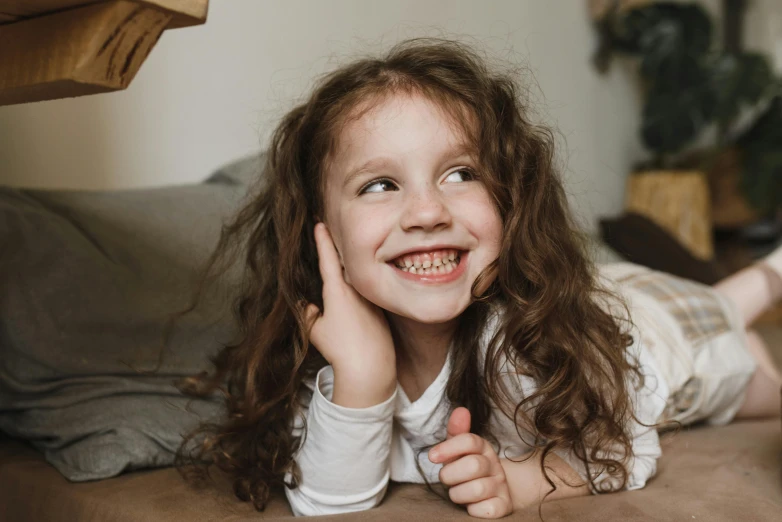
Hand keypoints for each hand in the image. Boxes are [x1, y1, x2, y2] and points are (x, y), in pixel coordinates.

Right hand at [304, 223, 395, 406]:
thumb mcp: (315, 329)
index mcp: (337, 290)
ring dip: (349, 270)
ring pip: (357, 279)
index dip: (322, 240)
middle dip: (336, 249)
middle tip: (328, 233)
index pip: (327, 258)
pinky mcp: (380, 309)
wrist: (370, 366)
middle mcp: (356, 289)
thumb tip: (305, 304)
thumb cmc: (340, 349)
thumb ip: (307, 313)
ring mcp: (370, 298)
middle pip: (345, 263)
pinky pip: (366, 293)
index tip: (319, 223)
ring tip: (341, 261)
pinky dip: (359, 289)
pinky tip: (355, 297)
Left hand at [429, 407, 511, 518]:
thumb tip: (460, 410)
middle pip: (473, 465)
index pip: (469, 441)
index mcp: (483, 448)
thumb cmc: (468, 469)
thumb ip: (457, 431)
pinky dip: (473, 509)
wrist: (495, 492)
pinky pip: (486, 510)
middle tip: (446, 479)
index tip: (432, 456)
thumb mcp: (460, 450)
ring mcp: (501, 486)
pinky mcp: (503, 506)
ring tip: (457, 492)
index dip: (448, 448)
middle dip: (451, 475)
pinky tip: (471, 504)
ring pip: (478, 489)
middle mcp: (495, 465)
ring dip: (458, 494)